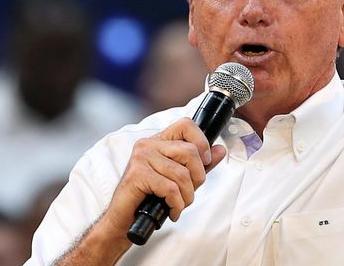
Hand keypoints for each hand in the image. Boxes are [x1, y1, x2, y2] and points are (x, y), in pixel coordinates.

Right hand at [96, 118, 227, 244]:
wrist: (123, 219)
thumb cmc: (149, 198)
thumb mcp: (180, 179)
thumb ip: (200, 164)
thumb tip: (219, 150)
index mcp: (159, 141)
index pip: (187, 125)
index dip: (202, 142)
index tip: (204, 162)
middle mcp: (148, 145)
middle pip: (190, 151)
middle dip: (197, 178)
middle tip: (189, 193)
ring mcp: (141, 158)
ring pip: (181, 174)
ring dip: (186, 196)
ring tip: (179, 204)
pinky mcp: (137, 174)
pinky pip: (170, 188)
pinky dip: (176, 204)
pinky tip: (171, 210)